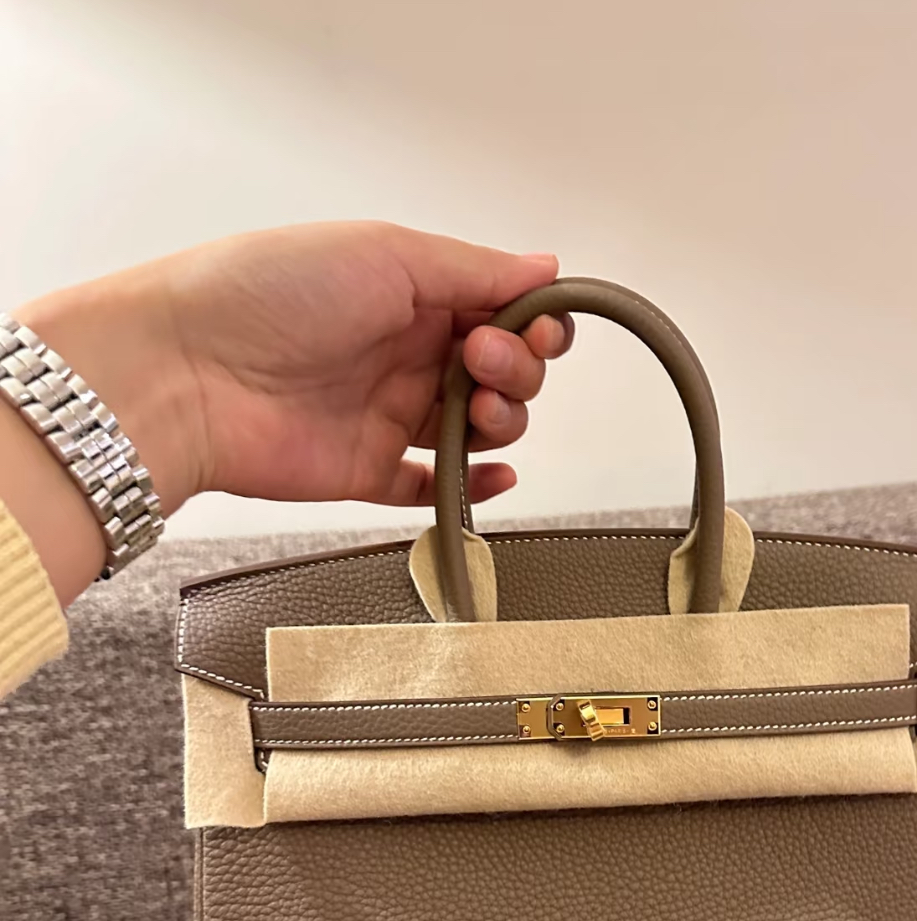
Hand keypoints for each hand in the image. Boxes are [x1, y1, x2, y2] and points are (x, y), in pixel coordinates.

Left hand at [19, 222, 572, 518]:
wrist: (186, 371)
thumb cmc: (268, 292)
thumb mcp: (387, 252)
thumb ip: (474, 269)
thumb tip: (545, 268)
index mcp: (410, 291)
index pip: (501, 311)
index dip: (531, 323)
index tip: (534, 328)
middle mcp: (404, 350)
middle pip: (502, 370)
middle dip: (515, 367)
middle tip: (480, 361)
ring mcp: (388, 413)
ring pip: (481, 427)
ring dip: (504, 419)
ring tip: (477, 410)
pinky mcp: (369, 470)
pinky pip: (436, 487)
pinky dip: (476, 486)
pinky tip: (495, 475)